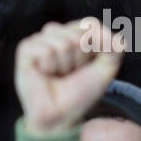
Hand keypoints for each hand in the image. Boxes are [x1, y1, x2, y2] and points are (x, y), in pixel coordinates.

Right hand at [14, 19, 122, 135]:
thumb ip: (115, 47)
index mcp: (72, 34)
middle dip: (80, 59)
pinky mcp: (25, 51)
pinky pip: (46, 51)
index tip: (86, 66)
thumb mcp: (106, 69)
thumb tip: (105, 31)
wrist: (63, 115)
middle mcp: (54, 34)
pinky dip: (50, 67)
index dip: (94, 49)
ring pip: (62, 44)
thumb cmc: (80, 92)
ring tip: (57, 76)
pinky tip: (44, 75)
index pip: (89, 25)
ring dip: (65, 66)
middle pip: (77, 35)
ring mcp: (39, 41)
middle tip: (69, 74)